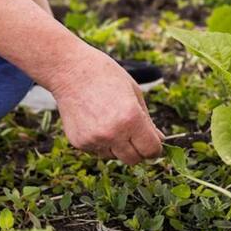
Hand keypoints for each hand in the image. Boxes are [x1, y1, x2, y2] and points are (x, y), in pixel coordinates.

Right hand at [49, 47, 164, 164]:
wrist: (70, 70)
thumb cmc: (106, 76)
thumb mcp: (135, 93)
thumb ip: (148, 121)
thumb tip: (160, 140)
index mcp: (131, 119)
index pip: (151, 150)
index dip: (155, 148)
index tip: (153, 143)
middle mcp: (113, 133)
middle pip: (133, 160)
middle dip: (138, 150)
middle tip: (134, 135)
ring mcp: (94, 140)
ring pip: (114, 157)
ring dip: (118, 147)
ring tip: (110, 121)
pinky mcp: (79, 143)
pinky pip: (97, 152)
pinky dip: (101, 143)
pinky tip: (96, 122)